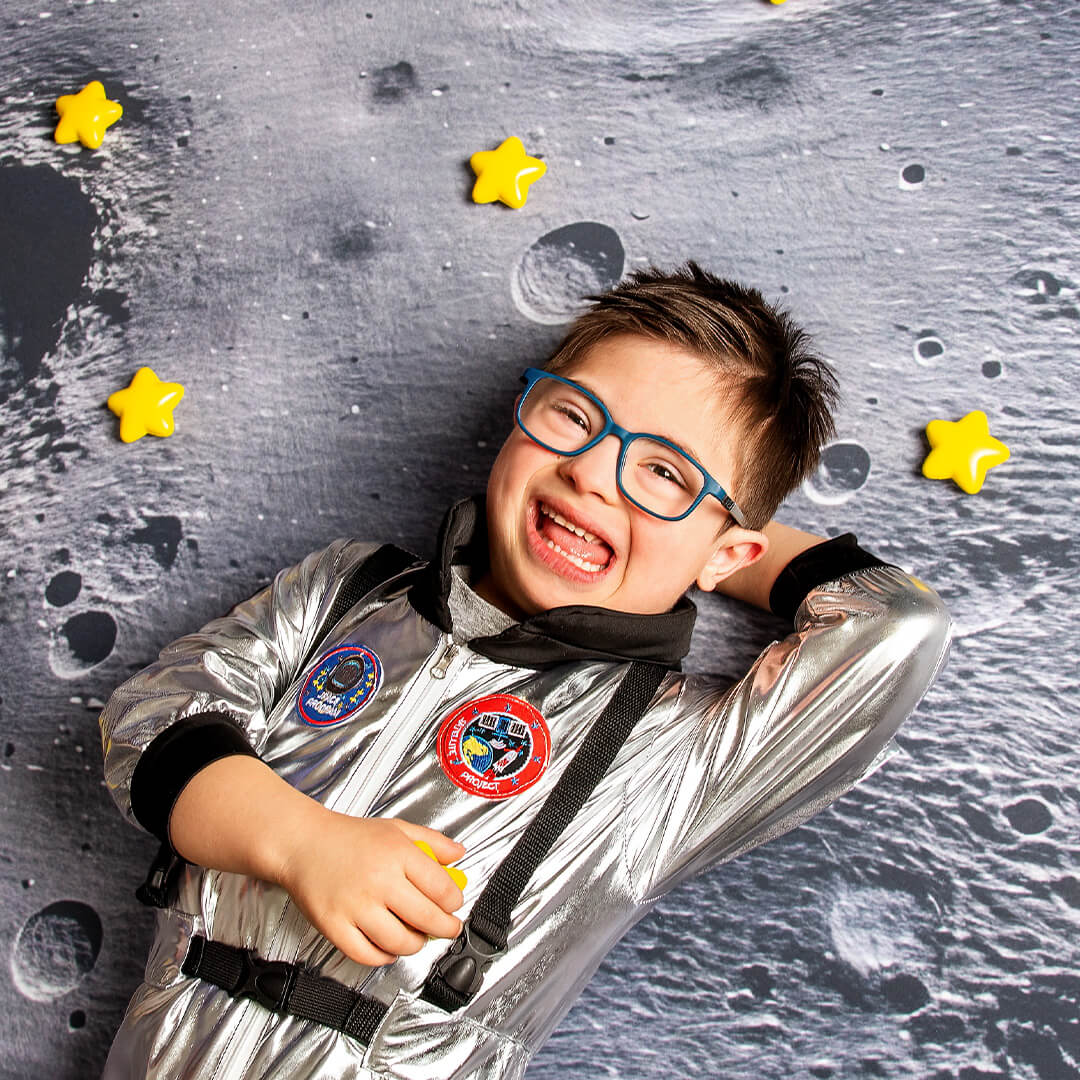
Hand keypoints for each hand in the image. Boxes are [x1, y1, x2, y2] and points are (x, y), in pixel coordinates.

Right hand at [275, 810, 465, 966]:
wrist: (303, 843)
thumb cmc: (349, 837)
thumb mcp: (396, 828)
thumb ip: (432, 841)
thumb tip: (459, 855)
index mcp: (397, 853)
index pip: (442, 889)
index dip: (454, 902)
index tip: (454, 905)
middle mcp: (378, 880)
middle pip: (427, 919)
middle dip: (445, 929)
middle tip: (447, 928)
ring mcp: (355, 906)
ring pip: (401, 943)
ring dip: (415, 945)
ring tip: (416, 936)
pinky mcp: (334, 926)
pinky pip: (368, 955)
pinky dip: (384, 957)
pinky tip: (388, 946)